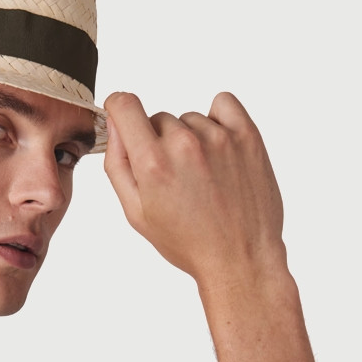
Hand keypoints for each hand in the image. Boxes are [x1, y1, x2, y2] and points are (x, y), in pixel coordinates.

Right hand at [103, 91, 284, 286]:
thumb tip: (114, 126)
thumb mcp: (137, 214)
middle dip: (159, 142)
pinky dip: (217, 118)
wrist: (240, 257)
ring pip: (189, 119)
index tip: (123, 117)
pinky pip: (223, 104)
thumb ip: (118, 164)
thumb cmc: (188, 242)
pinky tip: (218, 147)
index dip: (118, 108)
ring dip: (190, 138)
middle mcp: (184, 144)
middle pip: (158, 118)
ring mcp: (219, 137)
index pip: (124, 105)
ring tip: (202, 175)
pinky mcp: (247, 135)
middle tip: (175, 178)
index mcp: (153, 163)